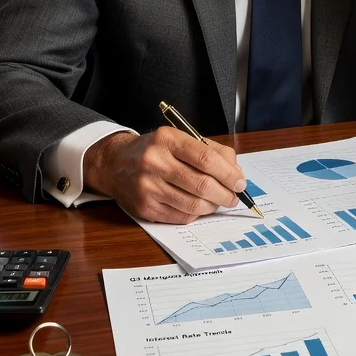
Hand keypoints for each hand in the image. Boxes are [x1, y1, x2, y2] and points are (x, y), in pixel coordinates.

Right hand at [83, 128, 247, 223]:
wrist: (115, 163)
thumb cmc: (155, 150)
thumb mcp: (180, 138)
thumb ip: (211, 151)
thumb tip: (236, 173)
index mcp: (167, 139)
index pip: (205, 158)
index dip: (228, 173)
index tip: (240, 182)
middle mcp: (154, 162)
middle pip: (201, 184)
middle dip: (225, 194)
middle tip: (234, 197)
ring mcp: (148, 187)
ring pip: (193, 204)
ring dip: (213, 206)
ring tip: (220, 202)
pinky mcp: (144, 208)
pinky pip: (180, 217)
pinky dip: (197, 213)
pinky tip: (201, 207)